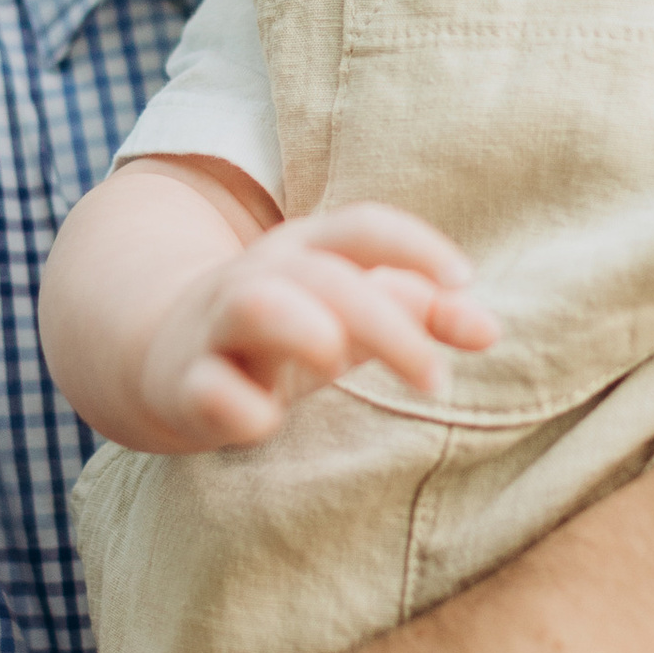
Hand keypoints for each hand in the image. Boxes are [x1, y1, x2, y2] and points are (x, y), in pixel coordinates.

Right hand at [136, 204, 495, 447]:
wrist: (163, 359)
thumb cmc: (285, 337)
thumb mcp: (351, 317)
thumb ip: (421, 315)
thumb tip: (490, 330)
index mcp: (306, 252)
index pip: (360, 227)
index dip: (414, 247)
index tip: (464, 280)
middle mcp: (260, 277)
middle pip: (326, 277)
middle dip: (388, 325)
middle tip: (434, 380)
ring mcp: (217, 327)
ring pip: (255, 304)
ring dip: (305, 328)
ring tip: (336, 361)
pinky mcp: (185, 384)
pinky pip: (208, 388)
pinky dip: (240, 407)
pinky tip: (266, 425)